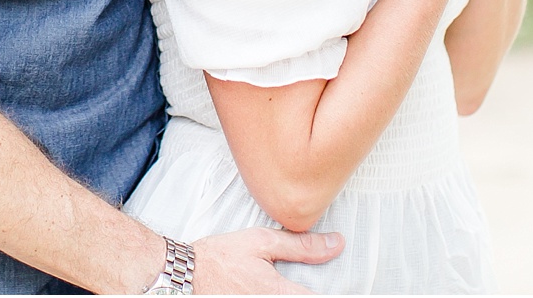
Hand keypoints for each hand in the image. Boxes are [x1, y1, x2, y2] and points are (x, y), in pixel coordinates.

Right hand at [191, 227, 343, 292]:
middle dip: (312, 293)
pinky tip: (277, 290)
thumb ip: (301, 246)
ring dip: (298, 295)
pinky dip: (283, 296)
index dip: (334, 294)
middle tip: (313, 283)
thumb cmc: (219, 256)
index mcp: (279, 294)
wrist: (183, 274)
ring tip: (298, 285)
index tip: (350, 289)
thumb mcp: (261, 241)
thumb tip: (336, 244)